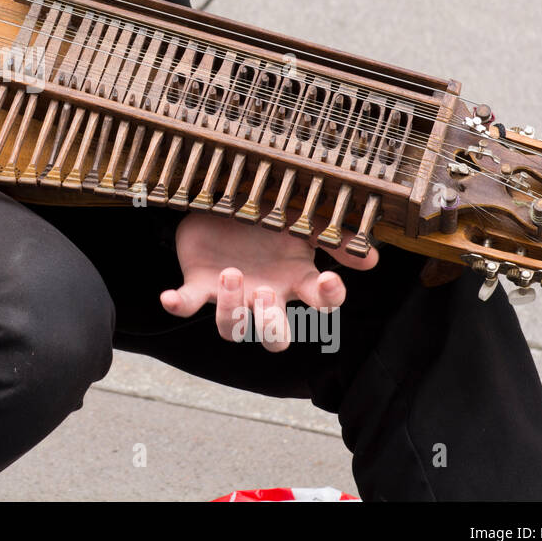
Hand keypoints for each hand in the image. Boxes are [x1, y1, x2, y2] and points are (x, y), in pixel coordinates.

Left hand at [164, 210, 377, 351]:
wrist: (222, 203)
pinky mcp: (197, 285)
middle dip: (272, 325)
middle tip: (266, 293)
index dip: (329, 300)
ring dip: (230, 310)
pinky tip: (169, 297)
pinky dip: (177, 304)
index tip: (328, 280)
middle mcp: (264, 295)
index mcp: (294, 280)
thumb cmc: (266, 217)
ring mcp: (230, 295)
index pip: (322, 305)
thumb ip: (336, 238)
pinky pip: (185, 305)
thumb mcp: (302, 220)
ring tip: (230, 275)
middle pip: (273, 337)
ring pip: (230, 329)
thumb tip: (372, 258)